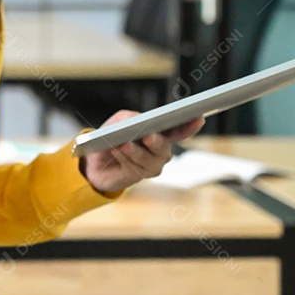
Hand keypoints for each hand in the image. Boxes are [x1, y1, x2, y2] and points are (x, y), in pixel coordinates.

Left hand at [79, 111, 204, 194]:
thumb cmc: (112, 135)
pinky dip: (123, 157)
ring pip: (147, 158)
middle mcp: (161, 151)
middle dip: (155, 141)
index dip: (190, 126)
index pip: (180, 131)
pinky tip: (115, 151)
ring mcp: (152, 166)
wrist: (96, 160)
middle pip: (163, 146)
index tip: (198, 119)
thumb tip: (138, 121)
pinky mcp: (139, 176)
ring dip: (133, 150)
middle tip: (148, 136)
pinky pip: (133, 167)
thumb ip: (130, 117)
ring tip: (123, 144)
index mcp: (161, 134)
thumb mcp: (119, 120)